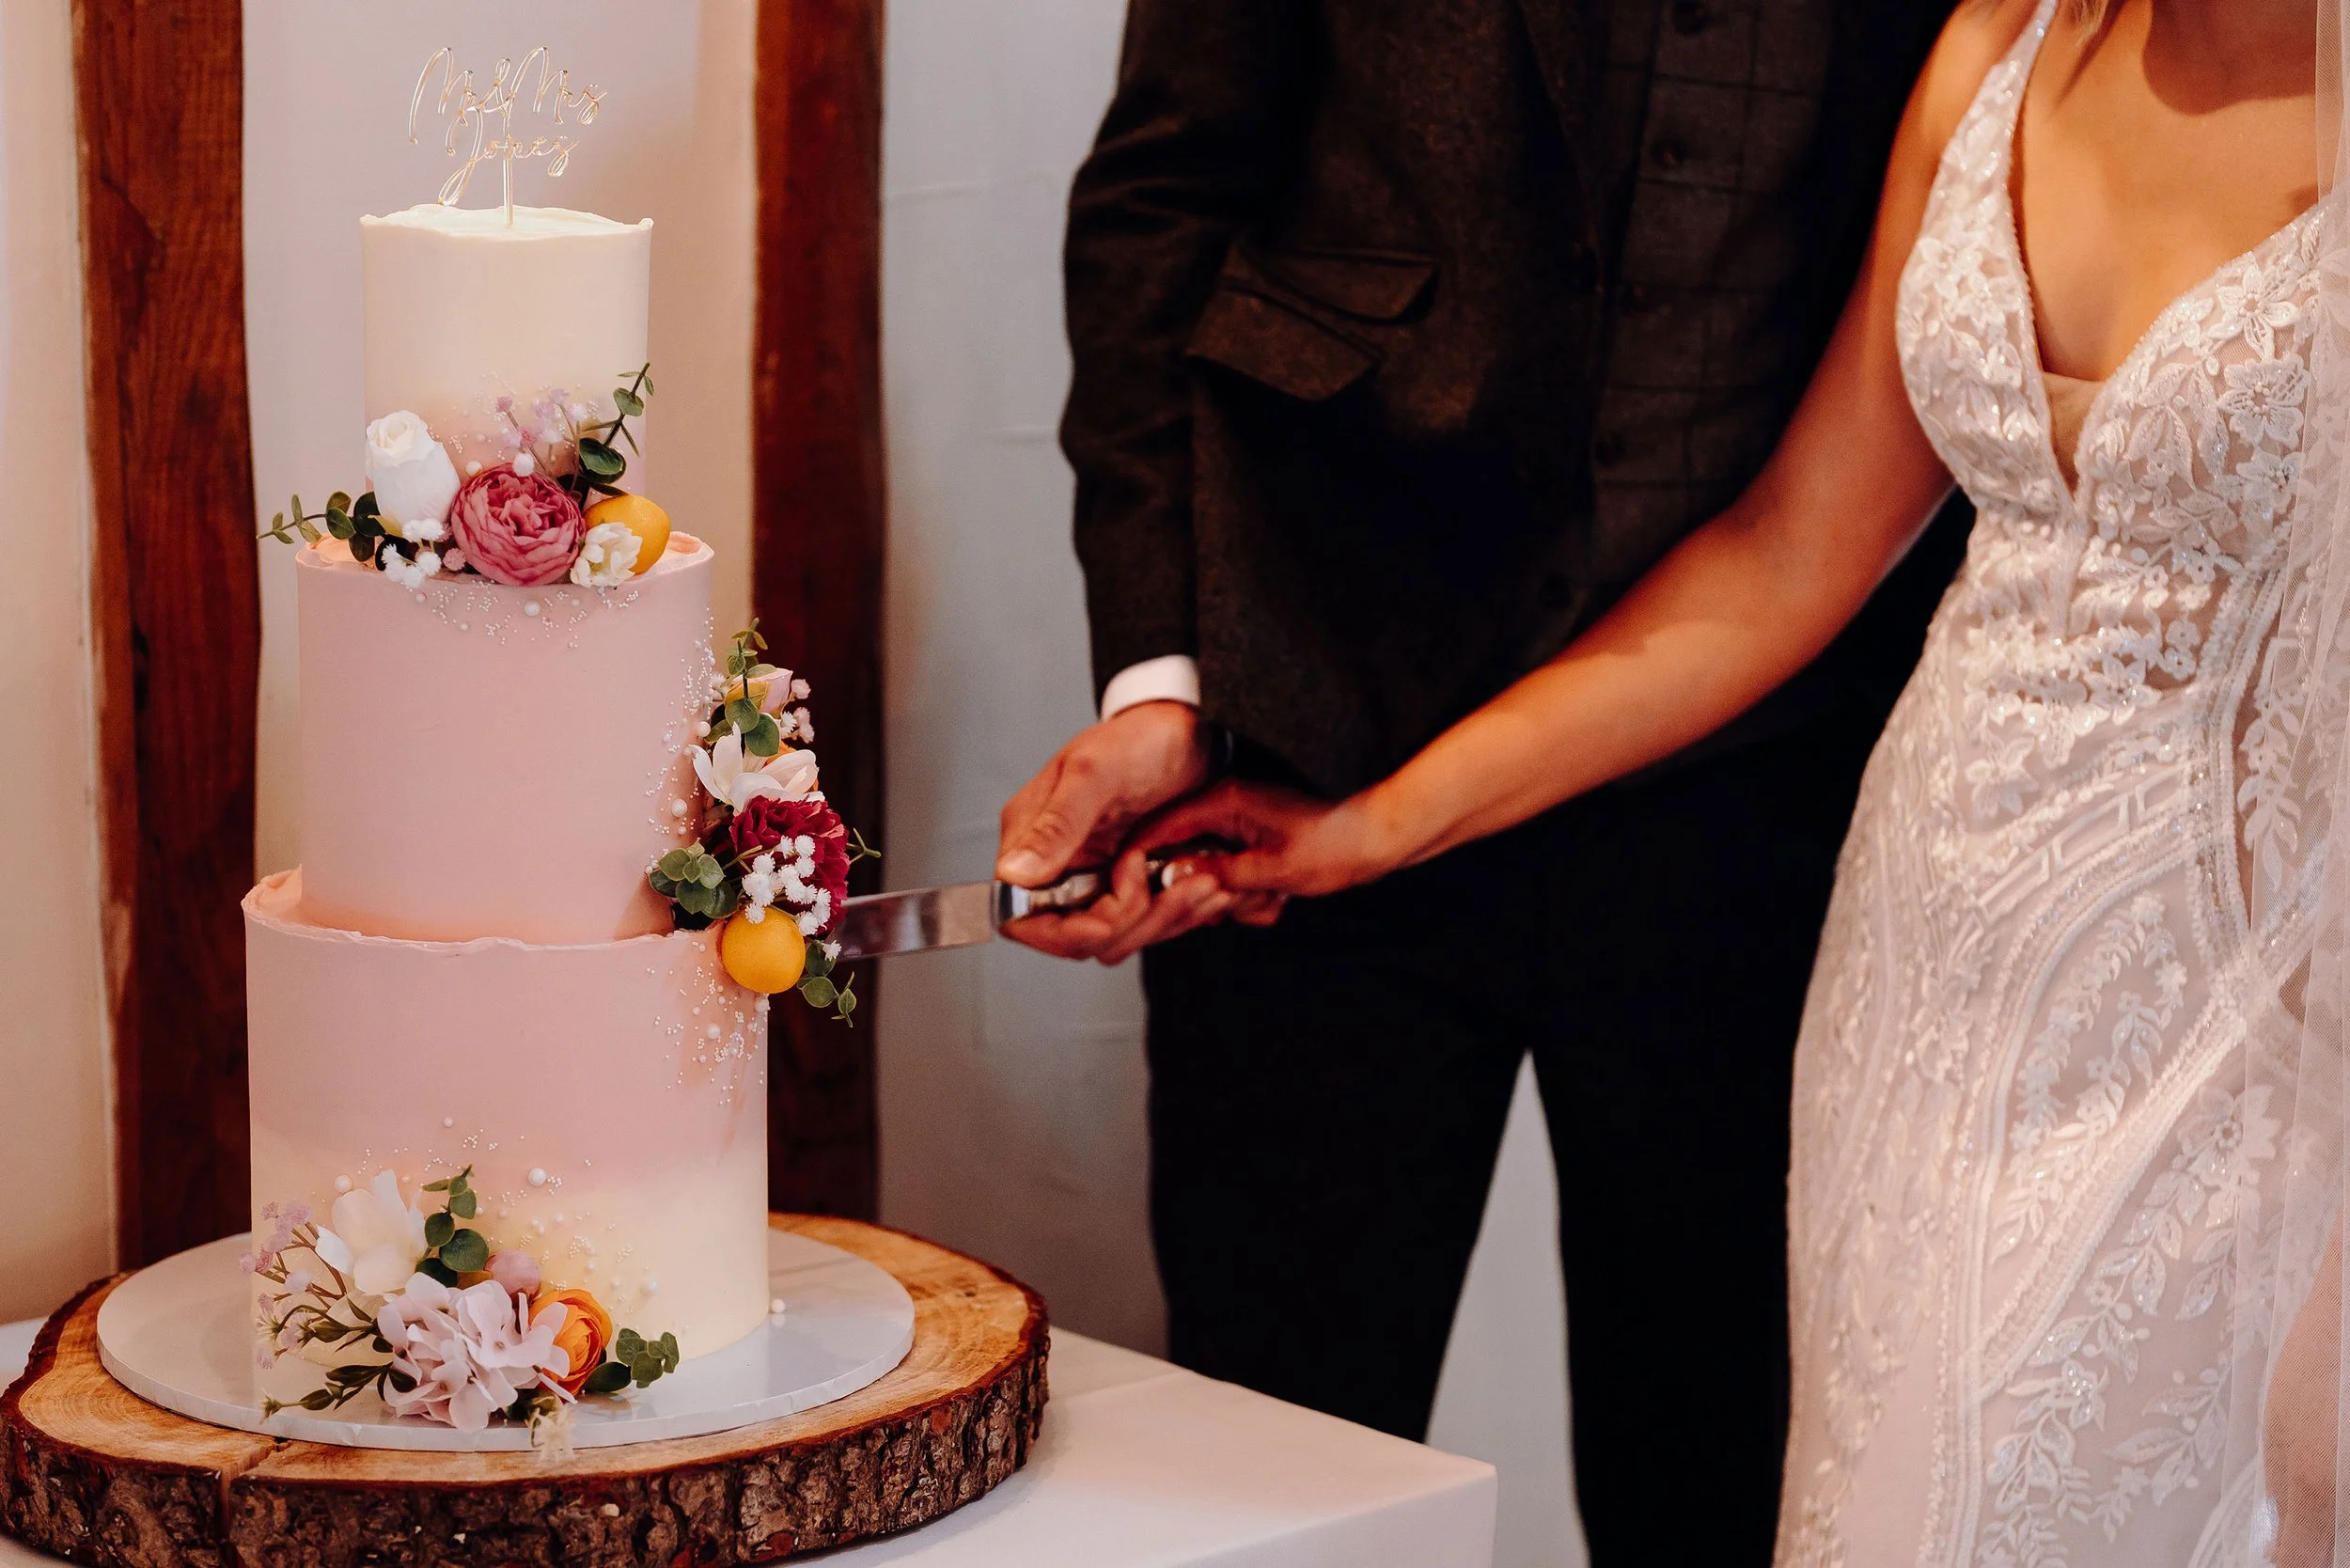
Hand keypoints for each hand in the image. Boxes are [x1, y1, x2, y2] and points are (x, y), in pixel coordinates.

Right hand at [996, 701, 1213, 960]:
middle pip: (1072, 937)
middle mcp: (1056, 864)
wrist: (1188, 731)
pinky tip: (1204, 889)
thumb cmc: (1139, 738)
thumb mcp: (1096, 773)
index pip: (1020, 917)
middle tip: (1169, 884)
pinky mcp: (1127, 884)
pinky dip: (1176, 914)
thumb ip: (1057, 824)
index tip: (1110, 916)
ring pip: (1113, 939)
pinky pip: (1143, 925)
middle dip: (1125, 925)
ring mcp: (1093, 877)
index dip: (1064, 933)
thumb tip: (1015, 873)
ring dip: (1159, 921)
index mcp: (1031, 838)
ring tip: (1201, 884)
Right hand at [1139, 779, 1406, 909]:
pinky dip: (1253, 895)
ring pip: (1211, 874)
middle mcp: (1228, 808)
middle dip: (1208, 892)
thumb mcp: (1274, 869)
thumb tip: (1171, 879)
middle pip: (1183, 858)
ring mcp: (1241, 825)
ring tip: (1272, 897)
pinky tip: (1281, 897)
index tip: (1129, 890)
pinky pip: (1235, 876)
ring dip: (1237, 898)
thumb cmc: (1339, 842)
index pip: (1160, 827)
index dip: (1139, 860)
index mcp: (1226, 802)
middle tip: (1237, 903)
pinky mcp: (1254, 841)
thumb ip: (1218, 874)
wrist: (1384, 834)